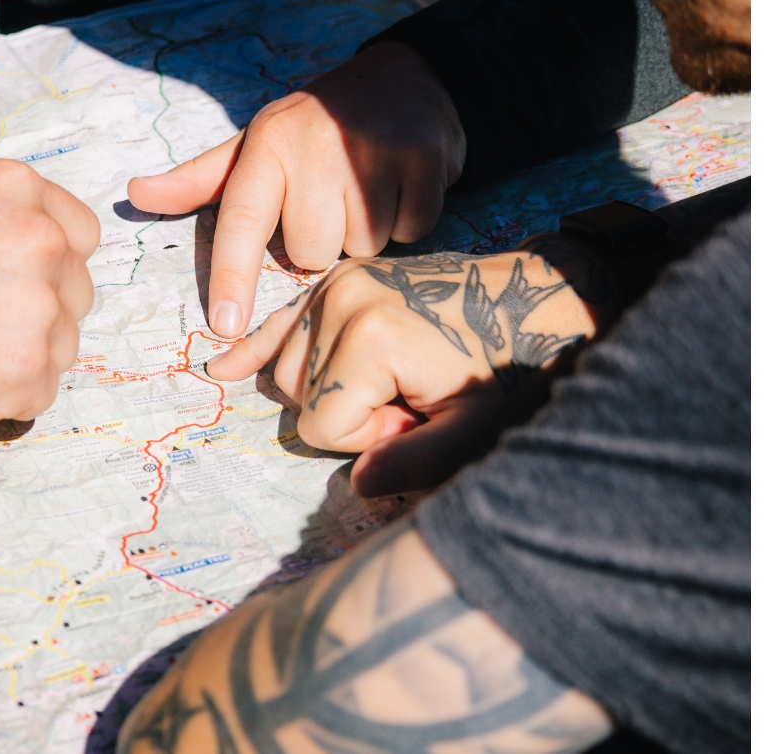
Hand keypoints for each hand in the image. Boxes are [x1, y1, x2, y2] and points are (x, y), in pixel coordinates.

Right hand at [0, 159, 100, 432]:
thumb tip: (36, 235)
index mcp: (18, 192)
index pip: (81, 234)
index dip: (53, 264)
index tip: (22, 280)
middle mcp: (41, 241)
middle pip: (76, 291)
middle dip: (39, 311)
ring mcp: (40, 306)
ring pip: (63, 342)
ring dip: (24, 353)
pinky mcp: (29, 368)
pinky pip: (42, 389)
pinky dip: (8, 394)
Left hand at [127, 43, 465, 337]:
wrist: (405, 78)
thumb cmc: (317, 125)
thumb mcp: (258, 143)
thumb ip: (202, 179)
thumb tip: (136, 193)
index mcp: (269, 146)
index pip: (243, 222)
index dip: (233, 279)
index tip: (225, 329)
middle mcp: (318, 148)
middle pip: (312, 250)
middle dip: (323, 242)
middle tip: (331, 205)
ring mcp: (375, 153)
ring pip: (365, 246)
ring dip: (369, 232)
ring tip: (368, 192)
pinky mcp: (425, 160)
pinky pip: (412, 230)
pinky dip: (409, 220)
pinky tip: (402, 187)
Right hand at [210, 247, 595, 496]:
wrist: (542, 298)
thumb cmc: (515, 366)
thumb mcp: (479, 425)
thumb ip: (418, 460)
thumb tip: (360, 485)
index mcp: (370, 337)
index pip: (320, 426)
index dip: (369, 437)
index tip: (421, 415)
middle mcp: (341, 300)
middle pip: (298, 395)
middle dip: (350, 411)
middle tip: (416, 396)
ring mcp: (338, 283)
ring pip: (288, 369)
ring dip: (335, 387)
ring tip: (402, 378)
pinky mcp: (342, 279)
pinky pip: (282, 322)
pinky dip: (257, 347)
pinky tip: (222, 367)